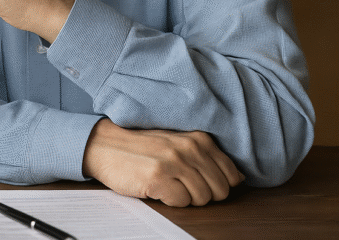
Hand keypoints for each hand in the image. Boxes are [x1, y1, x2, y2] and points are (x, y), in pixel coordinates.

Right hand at [81, 119, 244, 206]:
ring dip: (185, 197)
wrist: (104, 145)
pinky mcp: (158, 177)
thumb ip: (206, 156)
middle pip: (219, 190)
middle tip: (179, 184)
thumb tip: (238, 178)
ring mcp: (174, 162)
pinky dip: (170, 200)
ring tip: (167, 184)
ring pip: (202, 198)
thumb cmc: (140, 147)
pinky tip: (157, 187)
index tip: (197, 180)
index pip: (231, 174)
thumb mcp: (177, 143)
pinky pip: (181, 203)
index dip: (216, 184)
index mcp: (198, 139)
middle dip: (202, 194)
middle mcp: (189, 148)